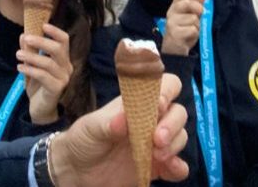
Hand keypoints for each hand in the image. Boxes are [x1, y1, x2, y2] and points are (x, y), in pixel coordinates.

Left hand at [18, 25, 71, 124]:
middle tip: (27, 38)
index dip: (55, 31)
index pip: (64, 40)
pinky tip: (20, 67)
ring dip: (31, 56)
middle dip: (41, 41)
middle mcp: (66, 67)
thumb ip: (29, 51)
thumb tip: (23, 35)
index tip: (42, 25)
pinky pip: (43, 76)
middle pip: (58, 49)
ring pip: (48, 63)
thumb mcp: (32, 66)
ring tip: (18, 54)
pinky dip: (30, 70)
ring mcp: (63, 79)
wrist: (40, 110)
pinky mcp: (57, 89)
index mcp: (63, 59)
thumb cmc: (38, 86)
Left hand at [51, 72, 189, 186]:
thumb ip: (107, 123)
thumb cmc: (84, 139)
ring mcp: (156, 144)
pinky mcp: (157, 167)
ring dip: (174, 144)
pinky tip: (172, 169)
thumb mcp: (91, 128)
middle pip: (178, 112)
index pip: (164, 86)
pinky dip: (179, 167)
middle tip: (157, 139)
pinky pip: (178, 166)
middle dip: (172, 123)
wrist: (77, 171)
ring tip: (157, 156)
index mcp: (138, 104)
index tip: (158, 105)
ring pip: (180, 136)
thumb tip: (124, 119)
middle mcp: (151, 121)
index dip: (167, 91)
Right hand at [160, 0, 203, 55]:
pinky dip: (195, 35)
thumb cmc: (182, 32)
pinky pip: (193, 30)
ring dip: (197, 26)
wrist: (174, 51)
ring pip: (193, 19)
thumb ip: (195, 6)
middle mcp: (171, 13)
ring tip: (191, 32)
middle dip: (198, 7)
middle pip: (187, 3)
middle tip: (201, 13)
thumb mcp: (189, 18)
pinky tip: (189, 38)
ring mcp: (172, 23)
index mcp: (174, 8)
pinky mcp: (175, 34)